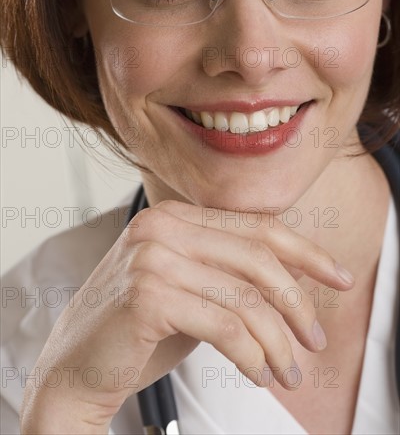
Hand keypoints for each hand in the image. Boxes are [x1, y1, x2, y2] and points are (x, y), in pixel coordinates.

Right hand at [20, 200, 353, 432]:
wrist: (72, 368)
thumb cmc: (135, 331)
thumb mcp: (191, 291)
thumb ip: (230, 274)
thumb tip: (295, 276)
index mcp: (173, 216)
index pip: (256, 226)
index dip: (305, 251)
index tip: (338, 277)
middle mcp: (161, 226)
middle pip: (258, 257)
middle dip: (298, 302)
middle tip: (315, 340)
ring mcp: (152, 257)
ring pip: (246, 298)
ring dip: (278, 342)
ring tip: (288, 371)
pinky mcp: (148, 295)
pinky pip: (226, 327)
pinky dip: (252, 356)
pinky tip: (257, 375)